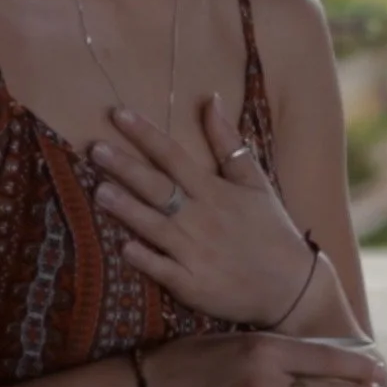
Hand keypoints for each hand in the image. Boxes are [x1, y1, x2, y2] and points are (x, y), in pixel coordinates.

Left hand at [90, 92, 312, 325]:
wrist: (291, 286)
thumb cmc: (271, 229)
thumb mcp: (255, 182)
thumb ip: (229, 143)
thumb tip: (210, 100)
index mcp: (215, 191)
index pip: (174, 156)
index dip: (145, 134)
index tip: (118, 114)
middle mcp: (201, 219)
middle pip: (158, 188)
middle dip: (125, 168)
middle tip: (95, 149)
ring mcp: (195, 253)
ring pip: (154, 227)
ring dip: (126, 209)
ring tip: (98, 191)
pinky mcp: (192, 285)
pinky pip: (162, 270)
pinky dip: (144, 259)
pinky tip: (123, 247)